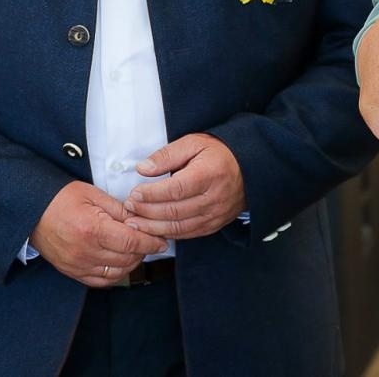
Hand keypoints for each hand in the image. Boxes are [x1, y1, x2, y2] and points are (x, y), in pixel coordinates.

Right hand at [27, 181, 167, 287]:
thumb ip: (120, 209)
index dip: (151, 242)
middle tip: (151, 240)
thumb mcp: (94, 195)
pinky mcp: (72, 272)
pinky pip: (101, 280)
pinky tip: (121, 260)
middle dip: (144, 250)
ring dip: (132, 262)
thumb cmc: (61, 199)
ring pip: (117, 272)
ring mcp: (77, 265)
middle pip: (127, 258)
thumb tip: (141, 219)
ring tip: (137, 248)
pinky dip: (116, 273)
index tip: (162, 241)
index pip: (131, 242)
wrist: (33, 211)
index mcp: (92, 229)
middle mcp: (85, 251)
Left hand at [124, 134, 246, 239]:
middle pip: (174, 211)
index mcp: (209, 174)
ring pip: (179, 227)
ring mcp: (216, 214)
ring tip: (134, 223)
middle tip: (129, 208)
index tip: (134, 193)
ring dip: (153, 227)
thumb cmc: (219, 153)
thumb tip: (143, 168)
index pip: (175, 189)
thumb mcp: (193, 143)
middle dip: (147, 211)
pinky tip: (153, 230)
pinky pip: (188, 234)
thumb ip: (167, 155)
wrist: (249, 168)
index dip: (151, 194)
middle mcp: (214, 198)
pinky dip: (168, 234)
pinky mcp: (215, 225)